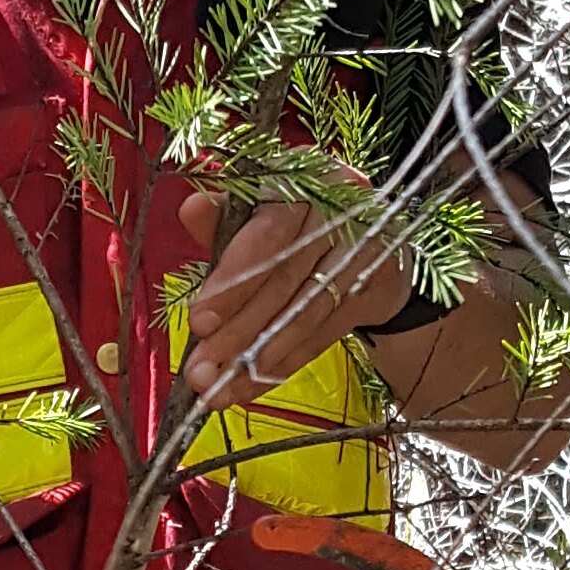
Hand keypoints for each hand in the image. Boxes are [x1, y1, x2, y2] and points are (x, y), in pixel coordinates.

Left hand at [173, 181, 407, 406]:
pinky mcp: (378, 285)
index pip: (268, 235)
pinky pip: (325, 333)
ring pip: (304, 312)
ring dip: (259, 357)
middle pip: (283, 280)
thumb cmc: (296, 223)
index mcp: (304, 180)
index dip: (233, 280)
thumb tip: (191, 210)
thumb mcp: (257, 212)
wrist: (371, 238)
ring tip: (220, 389)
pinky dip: (286, 363)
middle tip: (201, 372)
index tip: (199, 321)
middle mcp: (340, 210)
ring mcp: (366, 248)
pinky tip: (251, 386)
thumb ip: (223, 217)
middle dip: (238, 331)